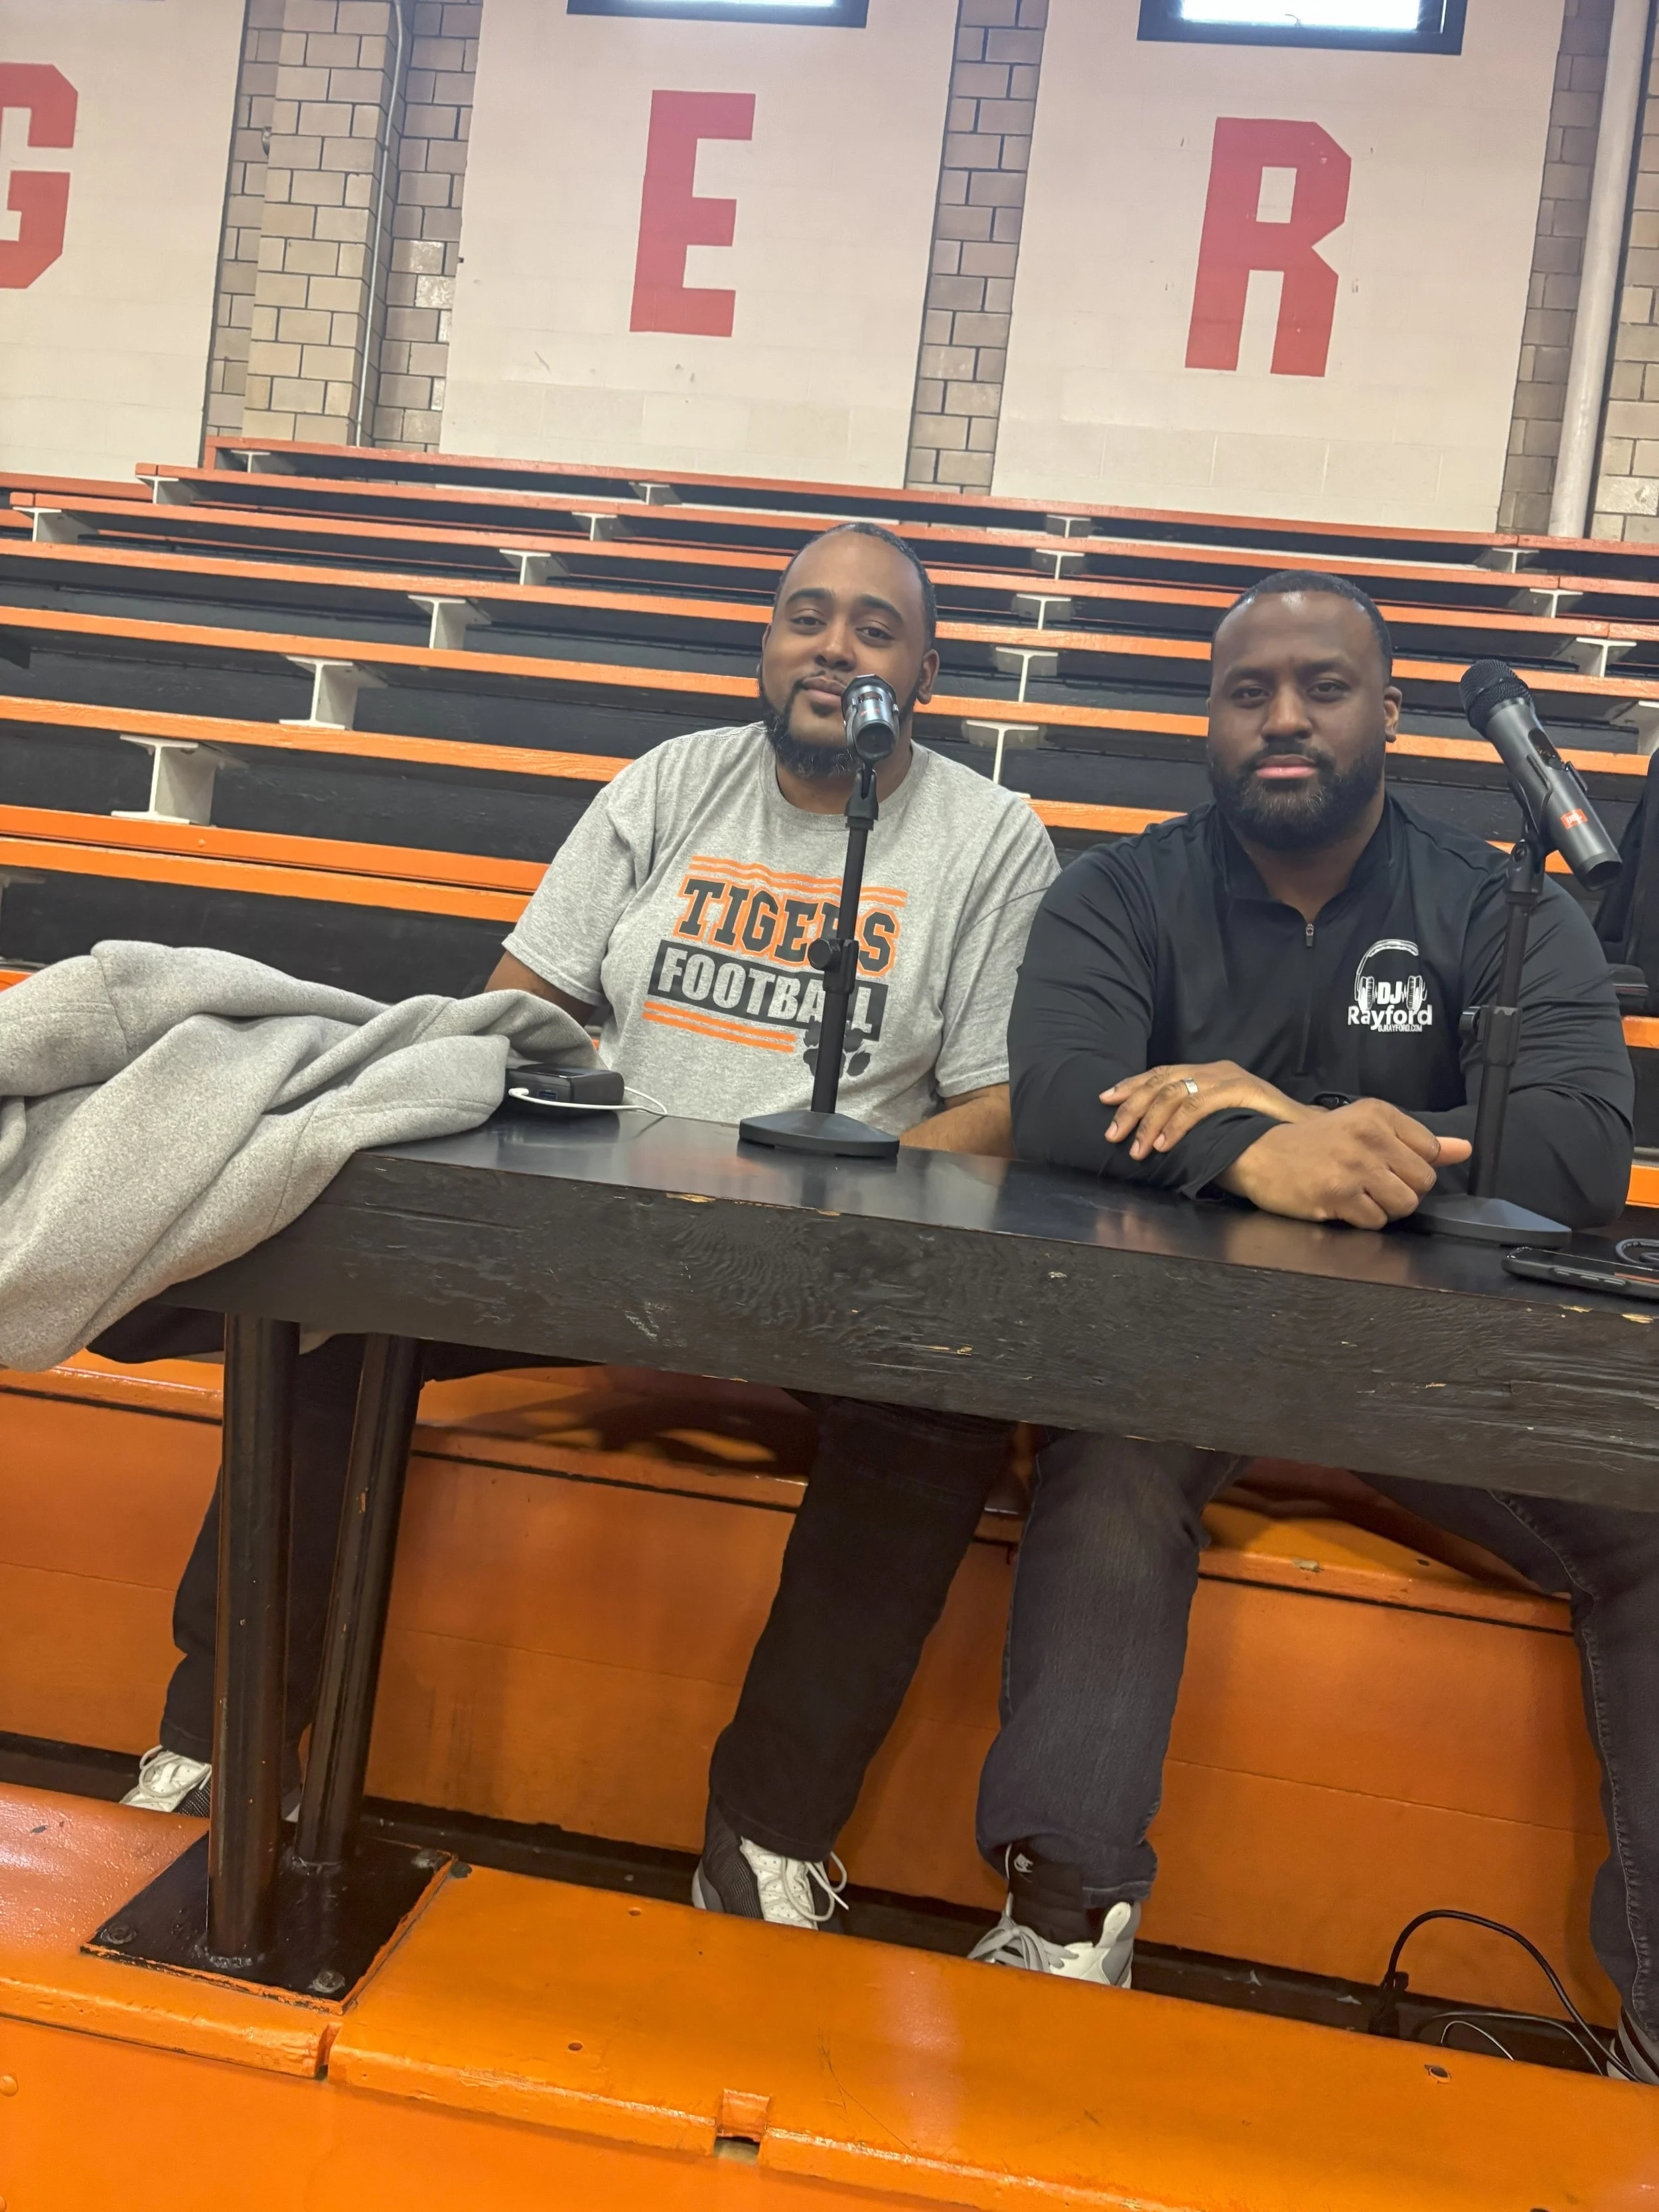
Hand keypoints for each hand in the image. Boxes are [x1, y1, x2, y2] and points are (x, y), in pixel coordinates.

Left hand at [1102, 1061, 1317, 1160]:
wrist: (1305, 1129)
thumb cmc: (1260, 1128)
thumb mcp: (1219, 1120)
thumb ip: (1193, 1119)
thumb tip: (1155, 1134)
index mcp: (1207, 1072)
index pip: (1160, 1074)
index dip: (1131, 1086)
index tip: (1104, 1100)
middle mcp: (1214, 1069)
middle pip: (1160, 1082)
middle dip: (1131, 1108)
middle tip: (1112, 1134)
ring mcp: (1227, 1078)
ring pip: (1173, 1093)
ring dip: (1150, 1123)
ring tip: (1136, 1149)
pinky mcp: (1240, 1090)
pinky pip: (1197, 1105)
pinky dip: (1176, 1126)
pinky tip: (1163, 1143)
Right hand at [1220, 1099, 1471, 1228]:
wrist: (1259, 1154)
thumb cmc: (1313, 1144)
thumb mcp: (1364, 1129)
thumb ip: (1415, 1141)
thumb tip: (1465, 1149)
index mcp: (1378, 1114)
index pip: (1430, 1151)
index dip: (1411, 1167)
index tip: (1385, 1165)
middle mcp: (1369, 1136)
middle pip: (1422, 1182)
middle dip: (1401, 1190)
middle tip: (1371, 1184)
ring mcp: (1354, 1166)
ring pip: (1404, 1205)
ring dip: (1384, 1209)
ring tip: (1358, 1196)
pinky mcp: (1337, 1194)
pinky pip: (1375, 1222)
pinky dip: (1361, 1221)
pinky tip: (1341, 1205)